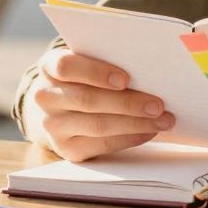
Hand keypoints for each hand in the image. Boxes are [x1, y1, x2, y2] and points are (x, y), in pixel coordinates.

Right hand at [29, 48, 174, 160]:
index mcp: (49, 66)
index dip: (96, 73)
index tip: (125, 79)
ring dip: (135, 123)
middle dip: (127, 103)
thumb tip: (150, 67)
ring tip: (163, 120)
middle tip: (158, 104)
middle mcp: (45, 96)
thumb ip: (107, 59)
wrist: (59, 108)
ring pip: (98, 125)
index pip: (66, 66)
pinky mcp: (66, 149)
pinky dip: (129, 138)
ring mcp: (53, 125)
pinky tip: (149, 131)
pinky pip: (102, 145)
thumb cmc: (84, 77)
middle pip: (87, 100)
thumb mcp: (87, 62)